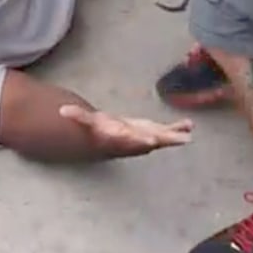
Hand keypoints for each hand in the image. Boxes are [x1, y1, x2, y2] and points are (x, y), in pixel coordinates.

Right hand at [59, 104, 192, 158]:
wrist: (109, 140)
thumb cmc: (98, 130)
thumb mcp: (88, 123)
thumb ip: (77, 117)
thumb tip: (63, 111)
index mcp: (120, 138)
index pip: (130, 139)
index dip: (140, 140)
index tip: (151, 140)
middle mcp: (135, 140)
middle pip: (151, 141)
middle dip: (165, 140)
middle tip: (182, 140)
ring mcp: (145, 138)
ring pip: (162, 138)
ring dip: (175, 136)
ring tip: (189, 135)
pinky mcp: (152, 133)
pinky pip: (166, 131)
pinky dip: (177, 128)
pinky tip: (189, 125)